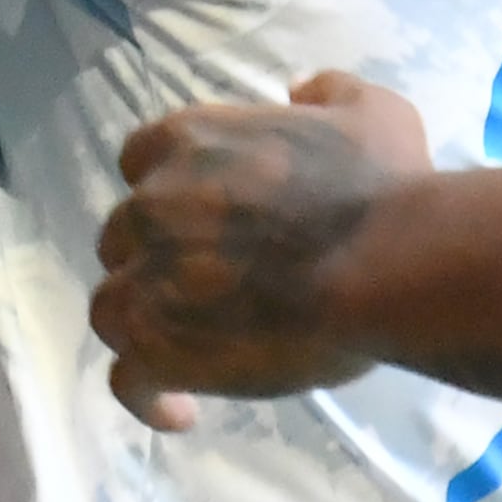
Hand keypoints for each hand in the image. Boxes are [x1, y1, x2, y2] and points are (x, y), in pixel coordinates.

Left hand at [89, 71, 431, 431]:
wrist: (389, 262)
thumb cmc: (383, 185)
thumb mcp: (370, 111)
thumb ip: (328, 93)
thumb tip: (300, 90)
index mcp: (185, 143)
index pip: (142, 161)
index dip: (168, 190)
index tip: (204, 214)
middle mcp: (150, 204)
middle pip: (125, 234)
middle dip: (158, 256)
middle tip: (214, 285)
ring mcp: (147, 277)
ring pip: (112, 303)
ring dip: (144, 321)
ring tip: (192, 346)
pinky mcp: (157, 346)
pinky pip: (129, 378)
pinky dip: (148, 396)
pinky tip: (181, 412)